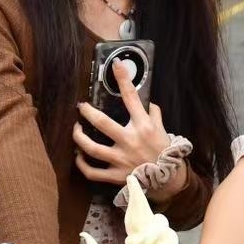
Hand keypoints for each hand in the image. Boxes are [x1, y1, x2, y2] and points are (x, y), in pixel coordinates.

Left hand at [73, 60, 169, 185]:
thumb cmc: (163, 151)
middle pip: (102, 122)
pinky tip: (78, 156)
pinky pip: (92, 172)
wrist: (167, 179)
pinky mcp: (115, 175)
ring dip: (79, 137)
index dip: (123, 79)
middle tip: (81, 106)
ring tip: (76, 129)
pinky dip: (82, 164)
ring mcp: (120, 159)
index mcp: (143, 126)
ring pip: (92, 148)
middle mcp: (129, 140)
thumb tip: (145, 100)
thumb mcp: (162, 128)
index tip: (116, 65)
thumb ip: (153, 113)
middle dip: (87, 112)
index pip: (131, 97)